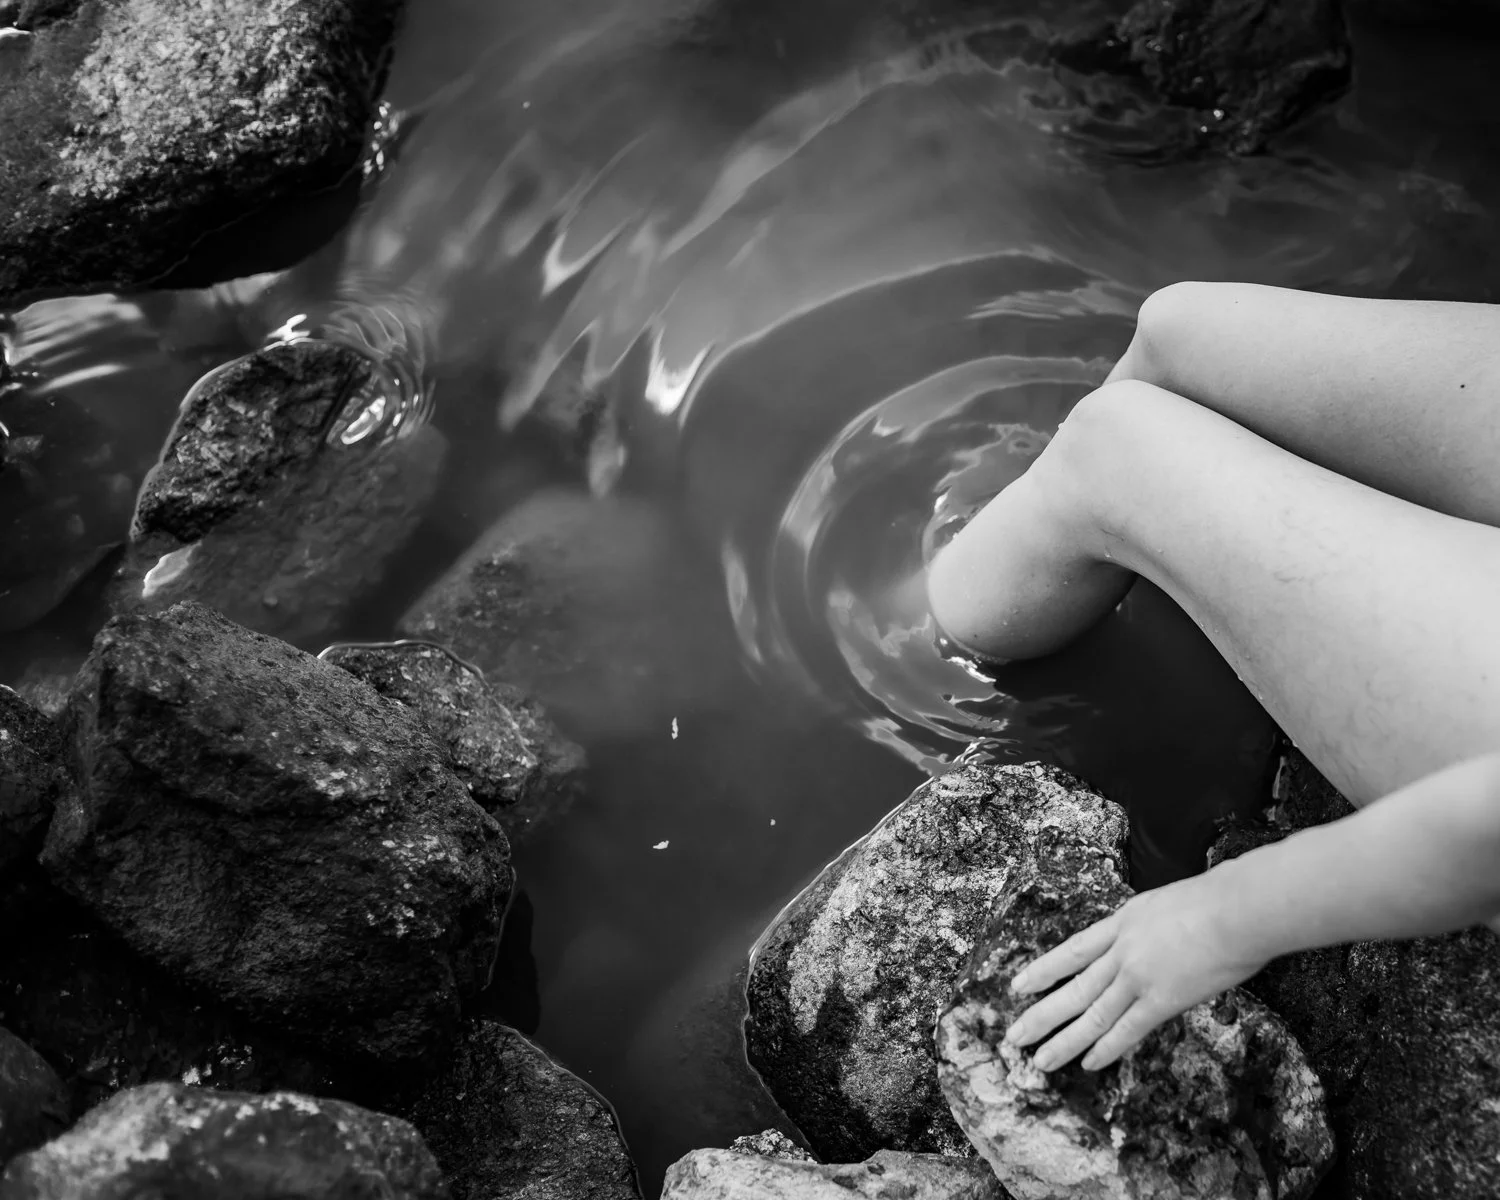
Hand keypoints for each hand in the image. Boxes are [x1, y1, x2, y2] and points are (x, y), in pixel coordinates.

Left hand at [1002, 865, 1269, 1071]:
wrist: (1238, 908)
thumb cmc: (1220, 900)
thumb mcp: (1169, 903)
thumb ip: (1154, 925)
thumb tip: (1156, 938)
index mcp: (1122, 921)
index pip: (1074, 950)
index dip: (1044, 970)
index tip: (1018, 985)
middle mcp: (1121, 950)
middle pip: (1072, 987)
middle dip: (1041, 1014)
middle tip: (1013, 1036)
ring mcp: (1137, 975)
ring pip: (1091, 1014)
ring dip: (1063, 1041)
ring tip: (1039, 1060)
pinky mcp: (1161, 999)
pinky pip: (1127, 1029)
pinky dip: (1106, 1049)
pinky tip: (1088, 1064)